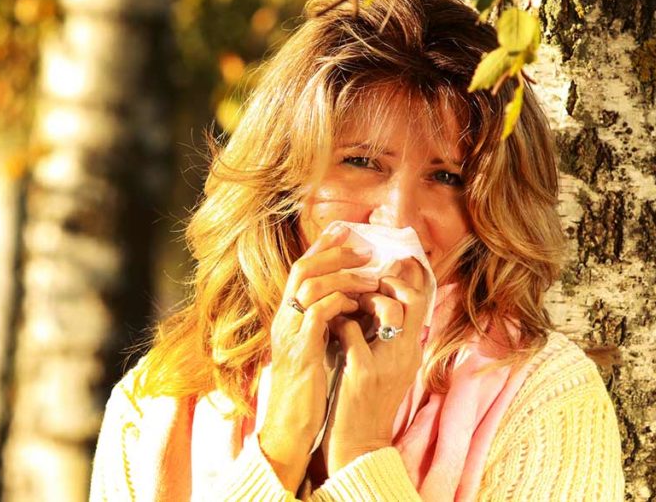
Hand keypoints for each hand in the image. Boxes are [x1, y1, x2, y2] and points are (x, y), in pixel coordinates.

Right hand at [258, 224, 379, 491]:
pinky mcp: (302, 351)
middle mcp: (285, 318)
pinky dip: (340, 304)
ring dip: (343, 277)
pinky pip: (318, 314)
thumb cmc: (307, 388)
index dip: (323, 247)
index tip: (346, 231)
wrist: (291, 424)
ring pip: (310, 286)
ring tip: (370, 277)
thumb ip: (322, 322)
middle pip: (303, 268)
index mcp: (288, 315)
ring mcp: (291, 333)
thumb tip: (344, 299)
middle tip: (364, 249)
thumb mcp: (314, 347)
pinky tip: (358, 306)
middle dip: (335, 254)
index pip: (301, 269)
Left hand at [321, 257, 428, 475]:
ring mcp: (387, 362)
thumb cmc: (363, 401)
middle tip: (363, 279)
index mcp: (411, 350)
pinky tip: (327, 325)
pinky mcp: (364, 373)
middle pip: (413, 299)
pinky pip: (351, 331)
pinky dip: (337, 321)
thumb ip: (381, 335)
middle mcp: (406, 353)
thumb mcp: (381, 365)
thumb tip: (369, 299)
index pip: (422, 302)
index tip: (386, 263)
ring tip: (345, 304)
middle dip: (388, 281)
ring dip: (362, 298)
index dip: (407, 276)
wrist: (358, 444)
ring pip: (387, 310)